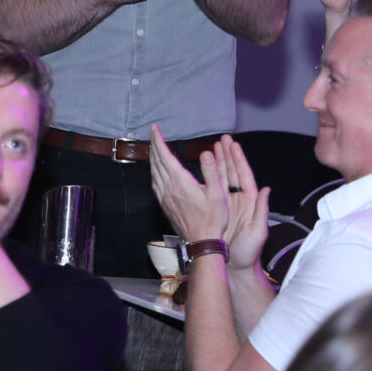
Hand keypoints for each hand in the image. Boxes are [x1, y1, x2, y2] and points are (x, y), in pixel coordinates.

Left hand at [148, 126, 228, 241]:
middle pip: (156, 162)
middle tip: (154, 133)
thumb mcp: (218, 194)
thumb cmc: (213, 220)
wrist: (201, 242)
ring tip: (155, 148)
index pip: (165, 156)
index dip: (158, 140)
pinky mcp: (165, 205)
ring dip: (153, 158)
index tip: (155, 128)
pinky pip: (155, 184)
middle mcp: (169, 188)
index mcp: (181, 182)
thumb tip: (206, 152)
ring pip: (154, 173)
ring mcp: (165, 197)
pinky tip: (157, 172)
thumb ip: (212, 171)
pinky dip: (154, 172)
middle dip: (154, 145)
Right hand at [213, 137, 270, 271]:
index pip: (244, 176)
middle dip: (227, 155)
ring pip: (222, 179)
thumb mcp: (259, 232)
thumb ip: (263, 210)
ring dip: (218, 162)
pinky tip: (204, 169)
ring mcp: (228, 206)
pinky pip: (213, 191)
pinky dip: (209, 178)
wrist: (235, 269)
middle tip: (222, 139)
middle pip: (232, 173)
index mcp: (250, 202)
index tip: (233, 145)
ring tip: (213, 147)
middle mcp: (239, 201)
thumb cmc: (248, 253)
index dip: (238, 159)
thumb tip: (267, 189)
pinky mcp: (218, 212)